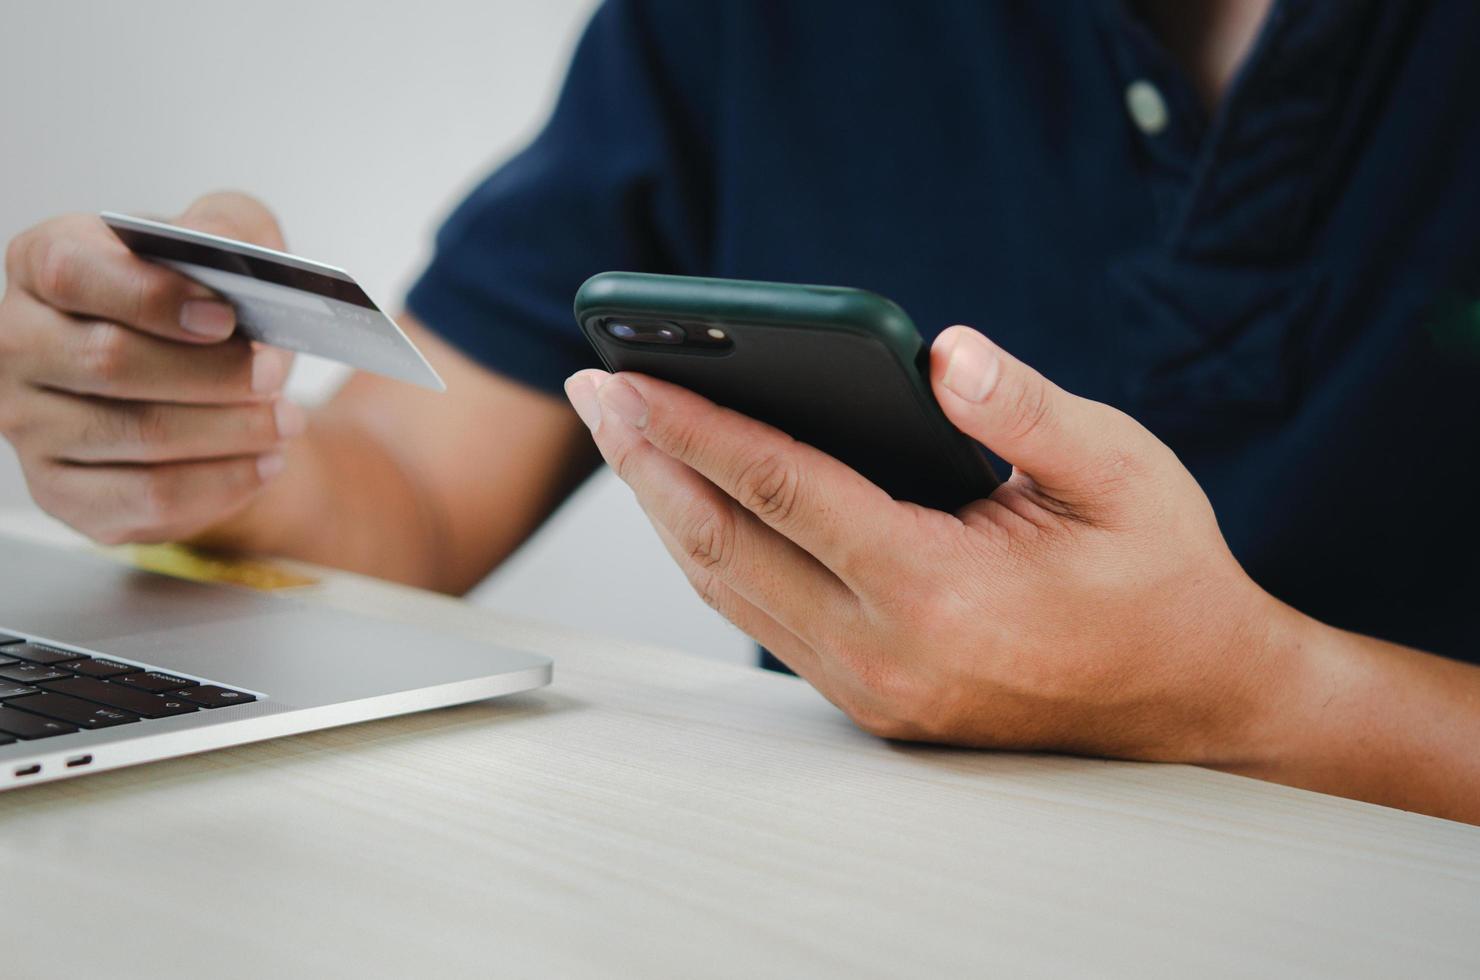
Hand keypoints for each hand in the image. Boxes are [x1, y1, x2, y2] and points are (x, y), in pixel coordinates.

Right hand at [0, 192, 303, 544]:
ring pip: (137, 435)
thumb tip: (212, 244)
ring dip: (229, 431)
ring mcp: (30, 423)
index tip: (224, 317)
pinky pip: (147, 498)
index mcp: (43, 262)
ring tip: (285, 422)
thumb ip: (225, 226)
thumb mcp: (230, 244)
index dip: (151, 297)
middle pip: (109, 362)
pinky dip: (221, 482)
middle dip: (209, 374)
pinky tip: (264, 463)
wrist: (207, 386)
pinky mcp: (62, 491)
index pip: (71, 273)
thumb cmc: (209, 304)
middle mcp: (17, 342)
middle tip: (272, 377)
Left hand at [564, 326, 1295, 765]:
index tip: (627, 377)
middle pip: (724, 545)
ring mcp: (869, 689)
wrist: (1193, 704)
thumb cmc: (1161, 580)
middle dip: (648, 462)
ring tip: (625, 435)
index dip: (694, 427)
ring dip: (667, 508)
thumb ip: (1027, 410)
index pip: (783, 491)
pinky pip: (759, 618)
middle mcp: (885, 652)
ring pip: (728, 590)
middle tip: (594, 389)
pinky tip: (690, 500)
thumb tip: (940, 351)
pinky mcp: (867, 701)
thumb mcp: (1122, 474)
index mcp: (939, 591)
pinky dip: (712, 553)